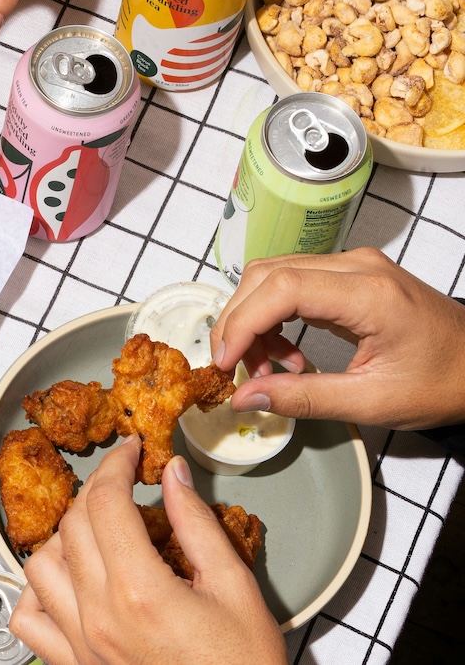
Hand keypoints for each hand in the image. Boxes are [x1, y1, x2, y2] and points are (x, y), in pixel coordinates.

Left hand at [9, 439, 285, 664]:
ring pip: (39, 565)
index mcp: (139, 591)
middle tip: (122, 481)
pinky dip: (36, 590)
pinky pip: (28, 620)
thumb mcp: (235, 588)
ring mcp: (79, 644)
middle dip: (96, 490)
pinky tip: (67, 579)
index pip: (106, 502)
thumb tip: (173, 475)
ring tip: (97, 530)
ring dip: (63, 536)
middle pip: (72, 525)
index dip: (116, 464)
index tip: (130, 451)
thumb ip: (197, 524)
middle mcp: (98, 616)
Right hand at [209, 248, 464, 429]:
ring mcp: (353, 266)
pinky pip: (291, 284)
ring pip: (273, 276)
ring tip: (267, 370)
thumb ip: (303, 399)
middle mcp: (357, 267)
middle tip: (235, 369)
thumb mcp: (373, 402)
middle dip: (239, 322)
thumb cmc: (442, 382)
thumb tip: (245, 397)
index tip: (225, 362)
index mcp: (370, 294)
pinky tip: (287, 356)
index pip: (281, 288)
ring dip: (254, 321)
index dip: (242, 323)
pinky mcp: (348, 275)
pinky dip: (273, 318)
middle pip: (268, 275)